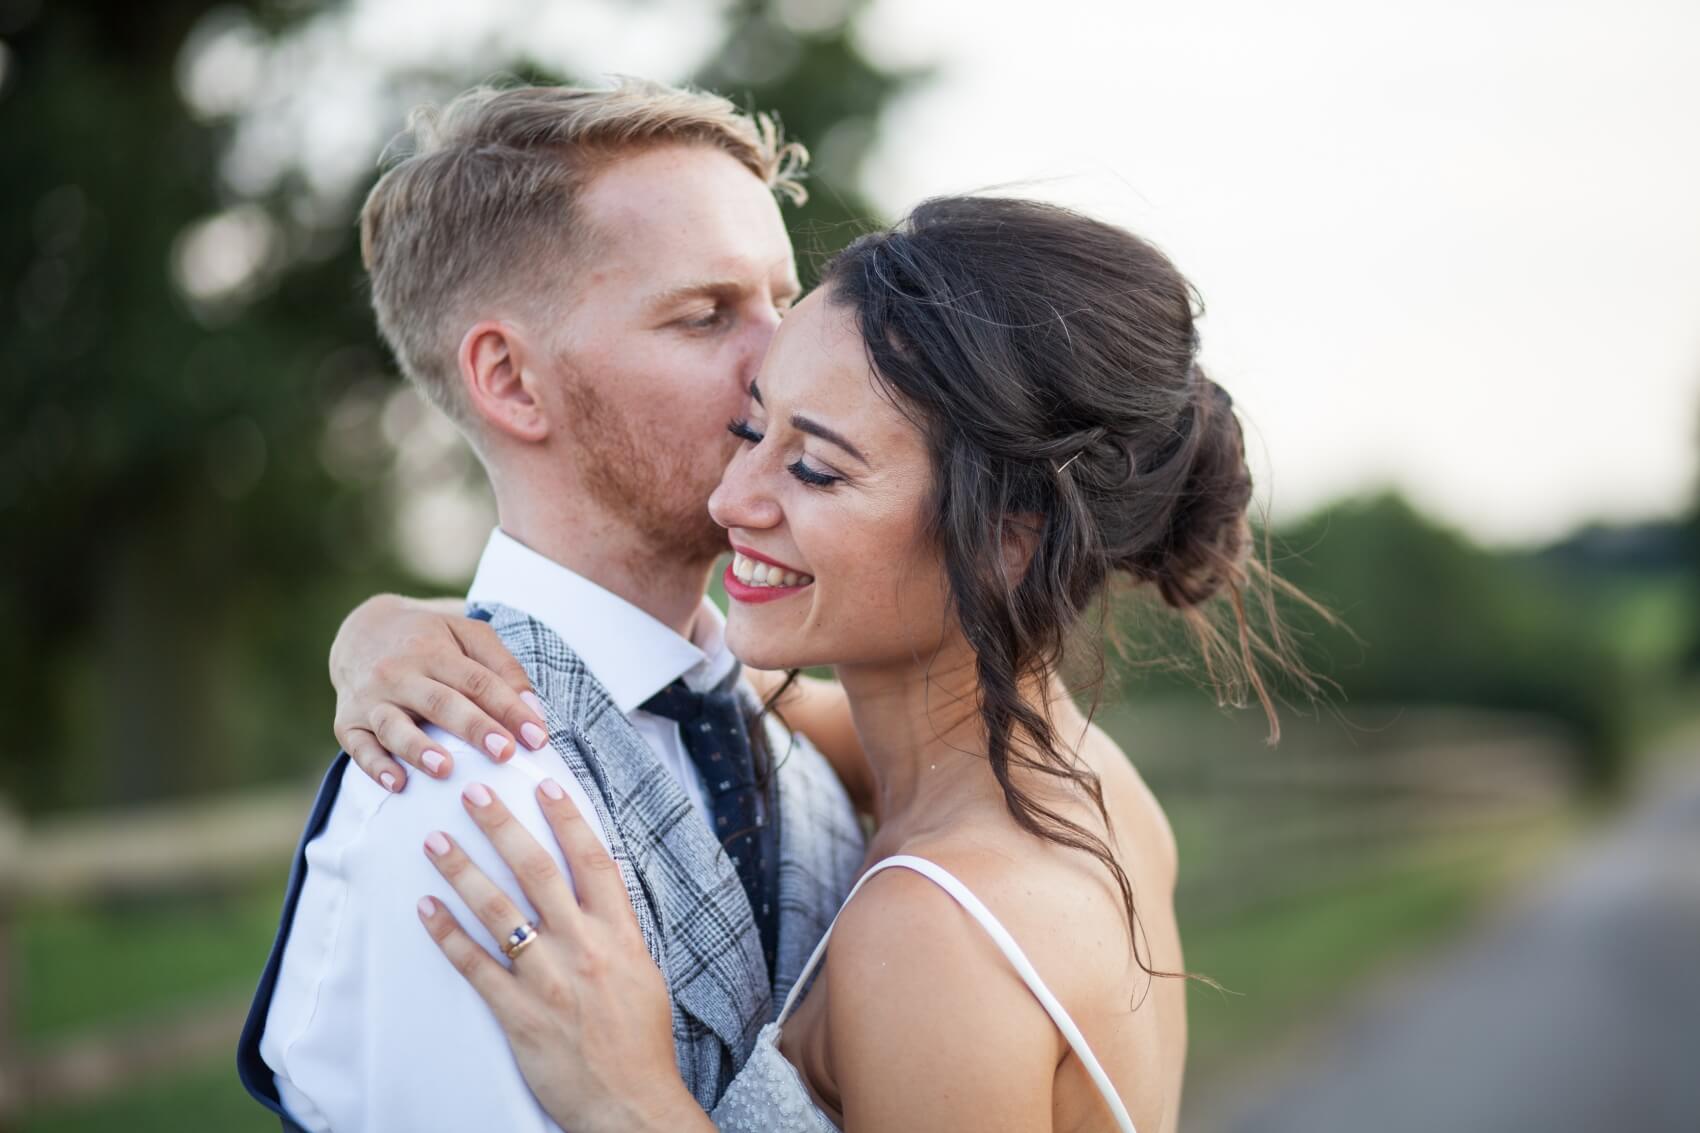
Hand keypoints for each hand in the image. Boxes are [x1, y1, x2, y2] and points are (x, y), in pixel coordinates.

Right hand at [330, 595, 548, 792]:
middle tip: (504, 753)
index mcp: (433, 651)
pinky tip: (397, 783)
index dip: (509, 708)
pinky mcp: (347, 723)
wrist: (361, 632)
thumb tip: (531, 709)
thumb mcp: (467, 635)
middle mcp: (398, 673)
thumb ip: (502, 667)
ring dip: (419, 749)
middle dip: (473, 728)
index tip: (537, 738)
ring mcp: (370, 700)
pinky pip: (359, 748)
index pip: (477, 681)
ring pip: (395, 726)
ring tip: (446, 769)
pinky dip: (376, 767)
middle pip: (440, 703)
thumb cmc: (429, 639)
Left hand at [416, 782, 709, 1132]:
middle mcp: (583, 946)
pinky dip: (448, 935)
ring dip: (463, 871)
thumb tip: (597, 895)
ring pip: (498, 911)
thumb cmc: (641, 1041)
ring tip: (435, 842)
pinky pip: (475, 966)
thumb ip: (617, 931)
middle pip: (537, 871)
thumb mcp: (643, 972)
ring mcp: (548, 978)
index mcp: (619, 933)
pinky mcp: (518, 1012)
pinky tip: (426, 909)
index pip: (592, 860)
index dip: (567, 818)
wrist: (630, 1103)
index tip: (544, 784)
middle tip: (472, 793)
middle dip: (502, 827)